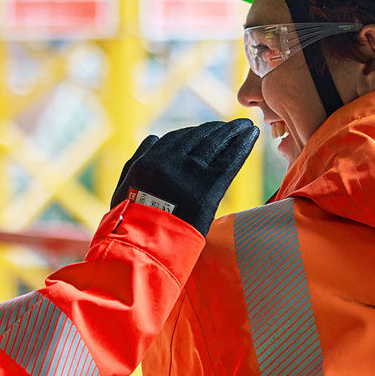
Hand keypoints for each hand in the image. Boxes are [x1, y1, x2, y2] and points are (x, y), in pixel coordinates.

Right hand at [109, 119, 258, 235]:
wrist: (145, 249)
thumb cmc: (130, 226)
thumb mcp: (123, 191)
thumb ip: (136, 162)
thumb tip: (154, 137)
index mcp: (148, 161)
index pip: (177, 138)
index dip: (195, 133)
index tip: (208, 131)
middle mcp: (168, 162)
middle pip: (198, 137)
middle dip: (218, 130)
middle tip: (234, 126)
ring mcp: (189, 174)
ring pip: (215, 144)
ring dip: (233, 133)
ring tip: (246, 127)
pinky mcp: (208, 188)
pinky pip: (228, 160)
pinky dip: (241, 146)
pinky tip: (252, 137)